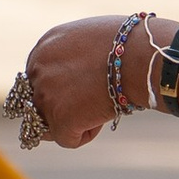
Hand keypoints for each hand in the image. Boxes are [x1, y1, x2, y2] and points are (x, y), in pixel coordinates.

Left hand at [13, 10, 155, 147]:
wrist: (141, 57)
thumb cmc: (130, 44)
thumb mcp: (90, 38)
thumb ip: (73, 53)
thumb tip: (73, 73)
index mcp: (44, 47)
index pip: (37, 78)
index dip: (60, 87)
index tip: (82, 87)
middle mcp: (37, 69)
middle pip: (37, 102)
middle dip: (62, 106)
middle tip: (90, 101)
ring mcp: (46, 96)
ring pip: (48, 124)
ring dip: (72, 121)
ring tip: (98, 109)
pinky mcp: (60, 120)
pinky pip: (67, 140)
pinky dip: (86, 134)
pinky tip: (103, 118)